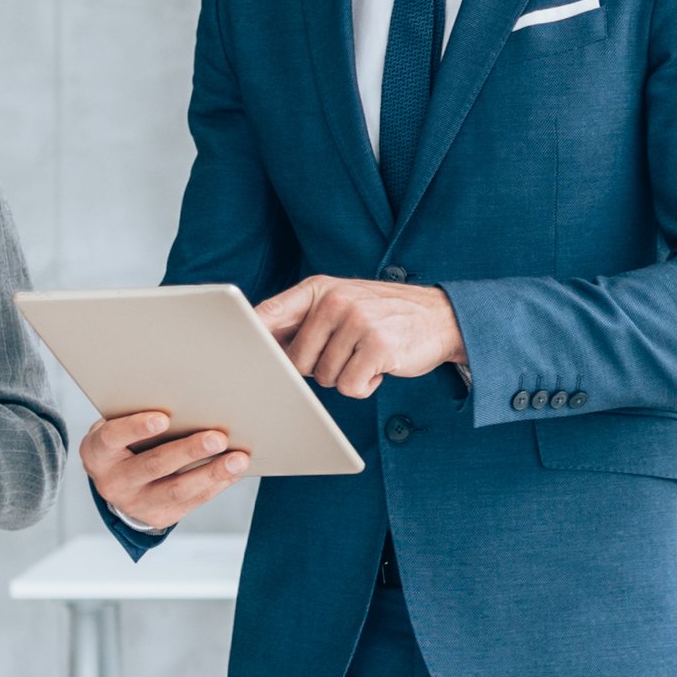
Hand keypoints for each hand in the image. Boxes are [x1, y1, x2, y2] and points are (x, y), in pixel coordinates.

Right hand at [80, 408, 246, 531]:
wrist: (116, 484)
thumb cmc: (123, 443)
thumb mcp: (118, 430)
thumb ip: (139, 419)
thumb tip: (190, 404)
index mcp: (98, 453)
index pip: (113, 438)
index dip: (136, 428)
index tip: (162, 419)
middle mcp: (114, 482)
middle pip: (154, 465)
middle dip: (189, 451)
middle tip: (218, 438)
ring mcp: (136, 503)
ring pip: (178, 490)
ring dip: (212, 473)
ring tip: (238, 459)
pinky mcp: (159, 517)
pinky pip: (193, 501)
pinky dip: (216, 485)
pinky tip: (234, 472)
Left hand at [254, 276, 464, 399]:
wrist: (443, 316)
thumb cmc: (385, 316)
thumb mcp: (343, 303)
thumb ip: (305, 320)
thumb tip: (261, 348)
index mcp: (320, 288)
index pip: (269, 313)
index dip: (249, 338)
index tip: (234, 354)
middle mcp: (335, 300)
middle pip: (297, 360)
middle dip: (318, 369)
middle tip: (346, 354)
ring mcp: (358, 322)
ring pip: (326, 378)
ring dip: (346, 377)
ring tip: (368, 356)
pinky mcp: (378, 347)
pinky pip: (351, 387)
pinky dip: (365, 386)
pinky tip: (380, 368)